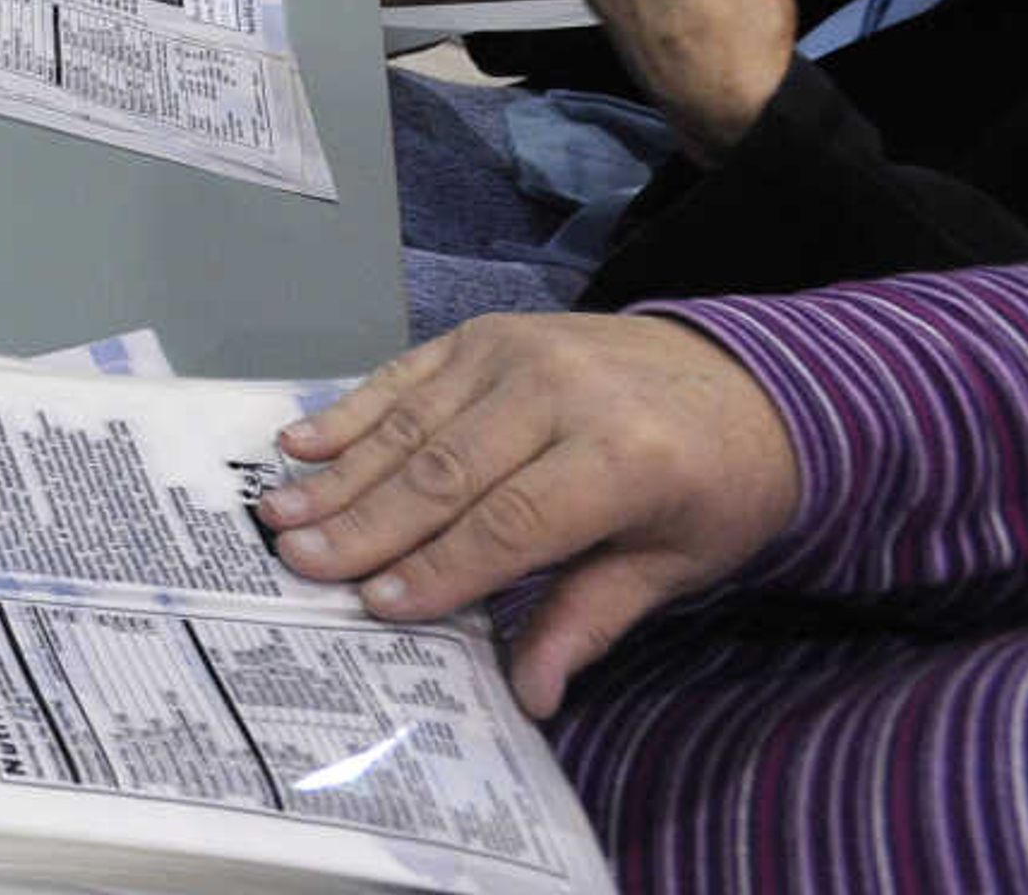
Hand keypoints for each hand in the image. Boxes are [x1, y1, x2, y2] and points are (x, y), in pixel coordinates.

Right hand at [258, 312, 801, 714]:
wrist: (747, 376)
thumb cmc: (714, 486)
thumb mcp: (676, 563)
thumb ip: (593, 617)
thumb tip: (531, 695)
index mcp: (623, 457)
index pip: (512, 523)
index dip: (443, 569)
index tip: (377, 606)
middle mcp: (561, 393)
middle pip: (446, 471)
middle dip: (367, 525)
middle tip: (300, 563)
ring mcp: (518, 352)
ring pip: (414, 422)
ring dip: (341, 473)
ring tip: (280, 513)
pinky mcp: (488, 333)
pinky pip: (409, 375)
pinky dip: (351, 411)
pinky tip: (300, 443)